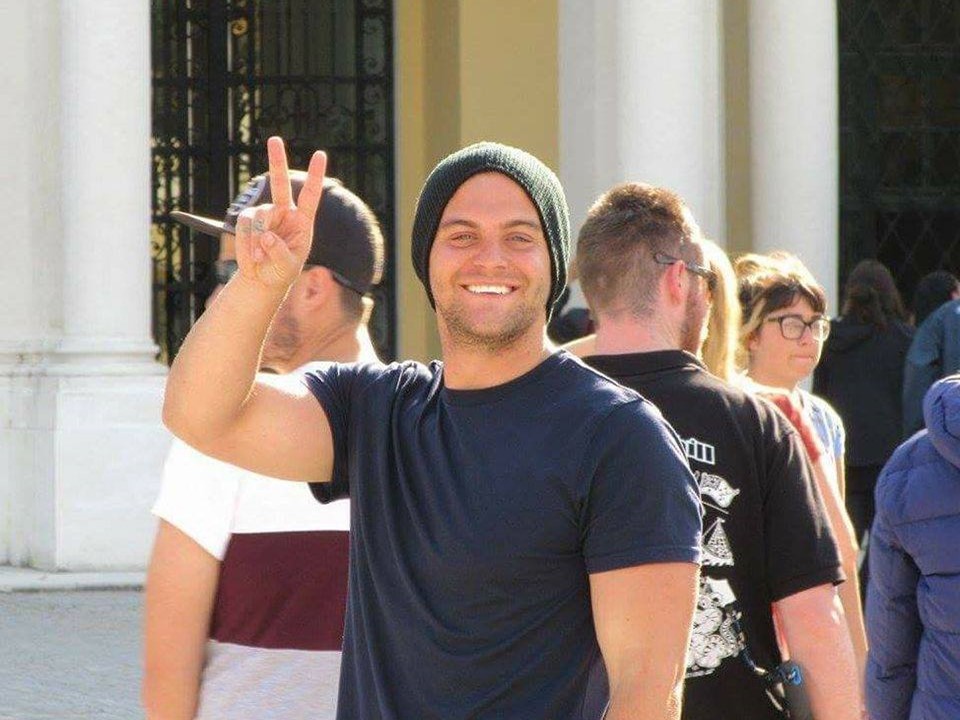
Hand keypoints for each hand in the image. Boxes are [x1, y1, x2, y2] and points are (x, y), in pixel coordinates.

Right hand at [234, 137, 326, 288]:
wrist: (262, 278)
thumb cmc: (281, 272)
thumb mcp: (286, 267)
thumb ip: (279, 253)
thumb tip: (266, 236)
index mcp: (302, 221)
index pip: (311, 195)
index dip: (315, 175)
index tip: (320, 154)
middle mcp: (284, 213)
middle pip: (279, 183)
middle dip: (277, 161)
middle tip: (274, 139)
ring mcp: (265, 215)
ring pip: (257, 215)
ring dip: (255, 239)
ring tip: (259, 260)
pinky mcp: (248, 221)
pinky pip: (244, 224)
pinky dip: (246, 242)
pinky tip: (252, 258)